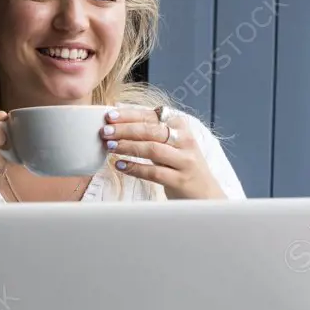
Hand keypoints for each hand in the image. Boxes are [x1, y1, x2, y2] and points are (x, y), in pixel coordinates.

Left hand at [100, 107, 225, 199]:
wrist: (205, 194)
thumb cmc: (180, 166)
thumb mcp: (169, 144)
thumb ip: (149, 133)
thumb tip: (117, 122)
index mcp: (181, 126)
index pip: (151, 116)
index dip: (129, 115)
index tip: (109, 116)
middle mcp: (185, 140)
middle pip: (151, 130)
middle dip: (125, 129)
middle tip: (105, 132)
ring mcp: (185, 160)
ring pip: (153, 149)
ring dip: (128, 147)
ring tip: (110, 147)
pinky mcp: (181, 179)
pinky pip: (154, 172)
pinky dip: (135, 168)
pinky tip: (120, 165)